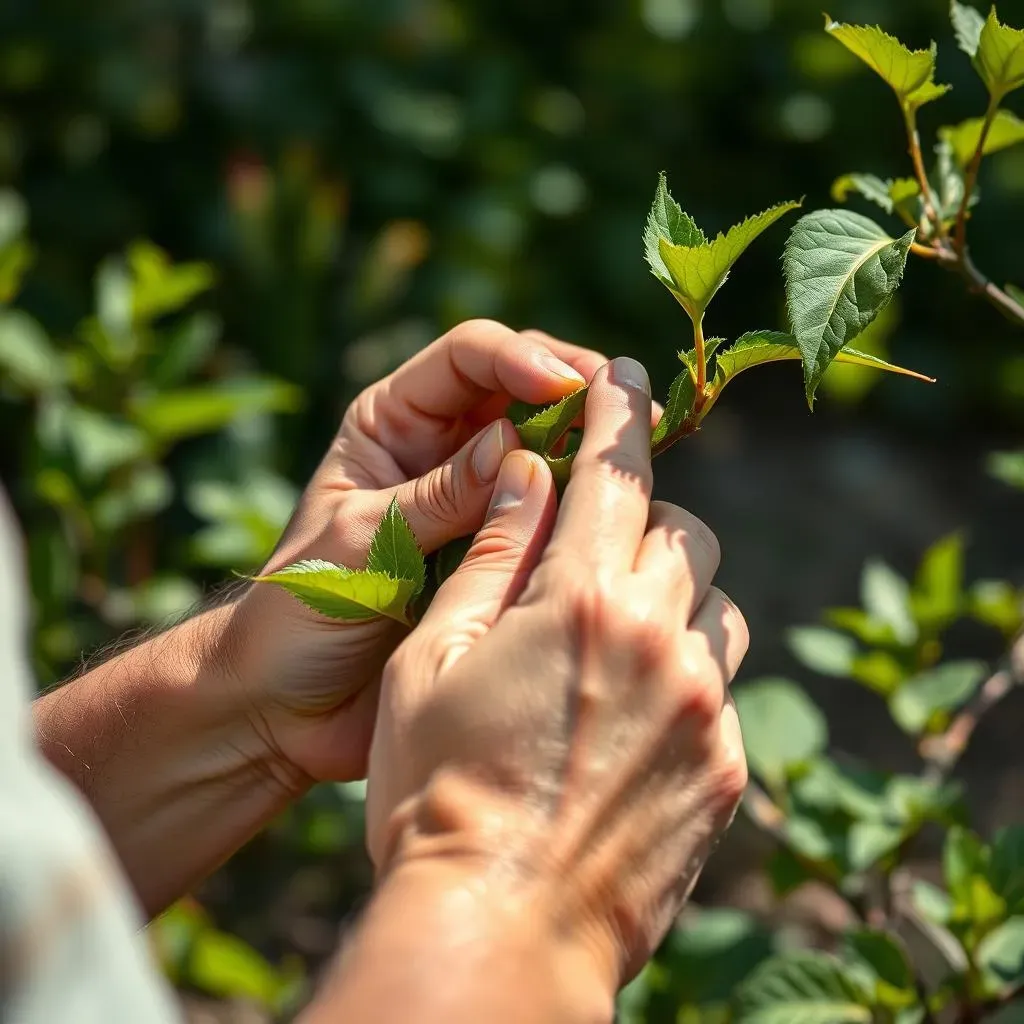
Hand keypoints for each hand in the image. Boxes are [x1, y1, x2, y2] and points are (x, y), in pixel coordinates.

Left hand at [227, 319, 607, 783]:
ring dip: (594, 448)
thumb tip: (514, 450)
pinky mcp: (500, 552)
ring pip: (549, 450)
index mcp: (393, 423)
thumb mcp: (360, 542)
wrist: (292, 702)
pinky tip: (624, 514)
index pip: (468, 358)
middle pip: (523, 390)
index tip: (569, 388)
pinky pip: (552, 515)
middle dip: (580, 393)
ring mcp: (477, 501)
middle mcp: (441, 449)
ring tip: (645, 458)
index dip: (522, 359)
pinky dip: (587, 508)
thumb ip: (436, 497)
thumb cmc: (300, 612)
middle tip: (635, 416)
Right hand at [365, 356, 748, 990]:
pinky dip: (685, 669)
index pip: (615, 472)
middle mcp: (662, 639)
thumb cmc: (437, 787)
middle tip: (591, 552)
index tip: (626, 377)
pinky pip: (721, 683)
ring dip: (674, 595)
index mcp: (581, 599)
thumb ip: (491, 553)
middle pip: (681, 532)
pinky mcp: (726, 767)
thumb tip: (523, 469)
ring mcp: (706, 707)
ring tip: (615, 634)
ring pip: (715, 604)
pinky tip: (630, 714)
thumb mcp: (433, 657)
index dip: (617, 414)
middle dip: (642, 521)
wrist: (497, 927)